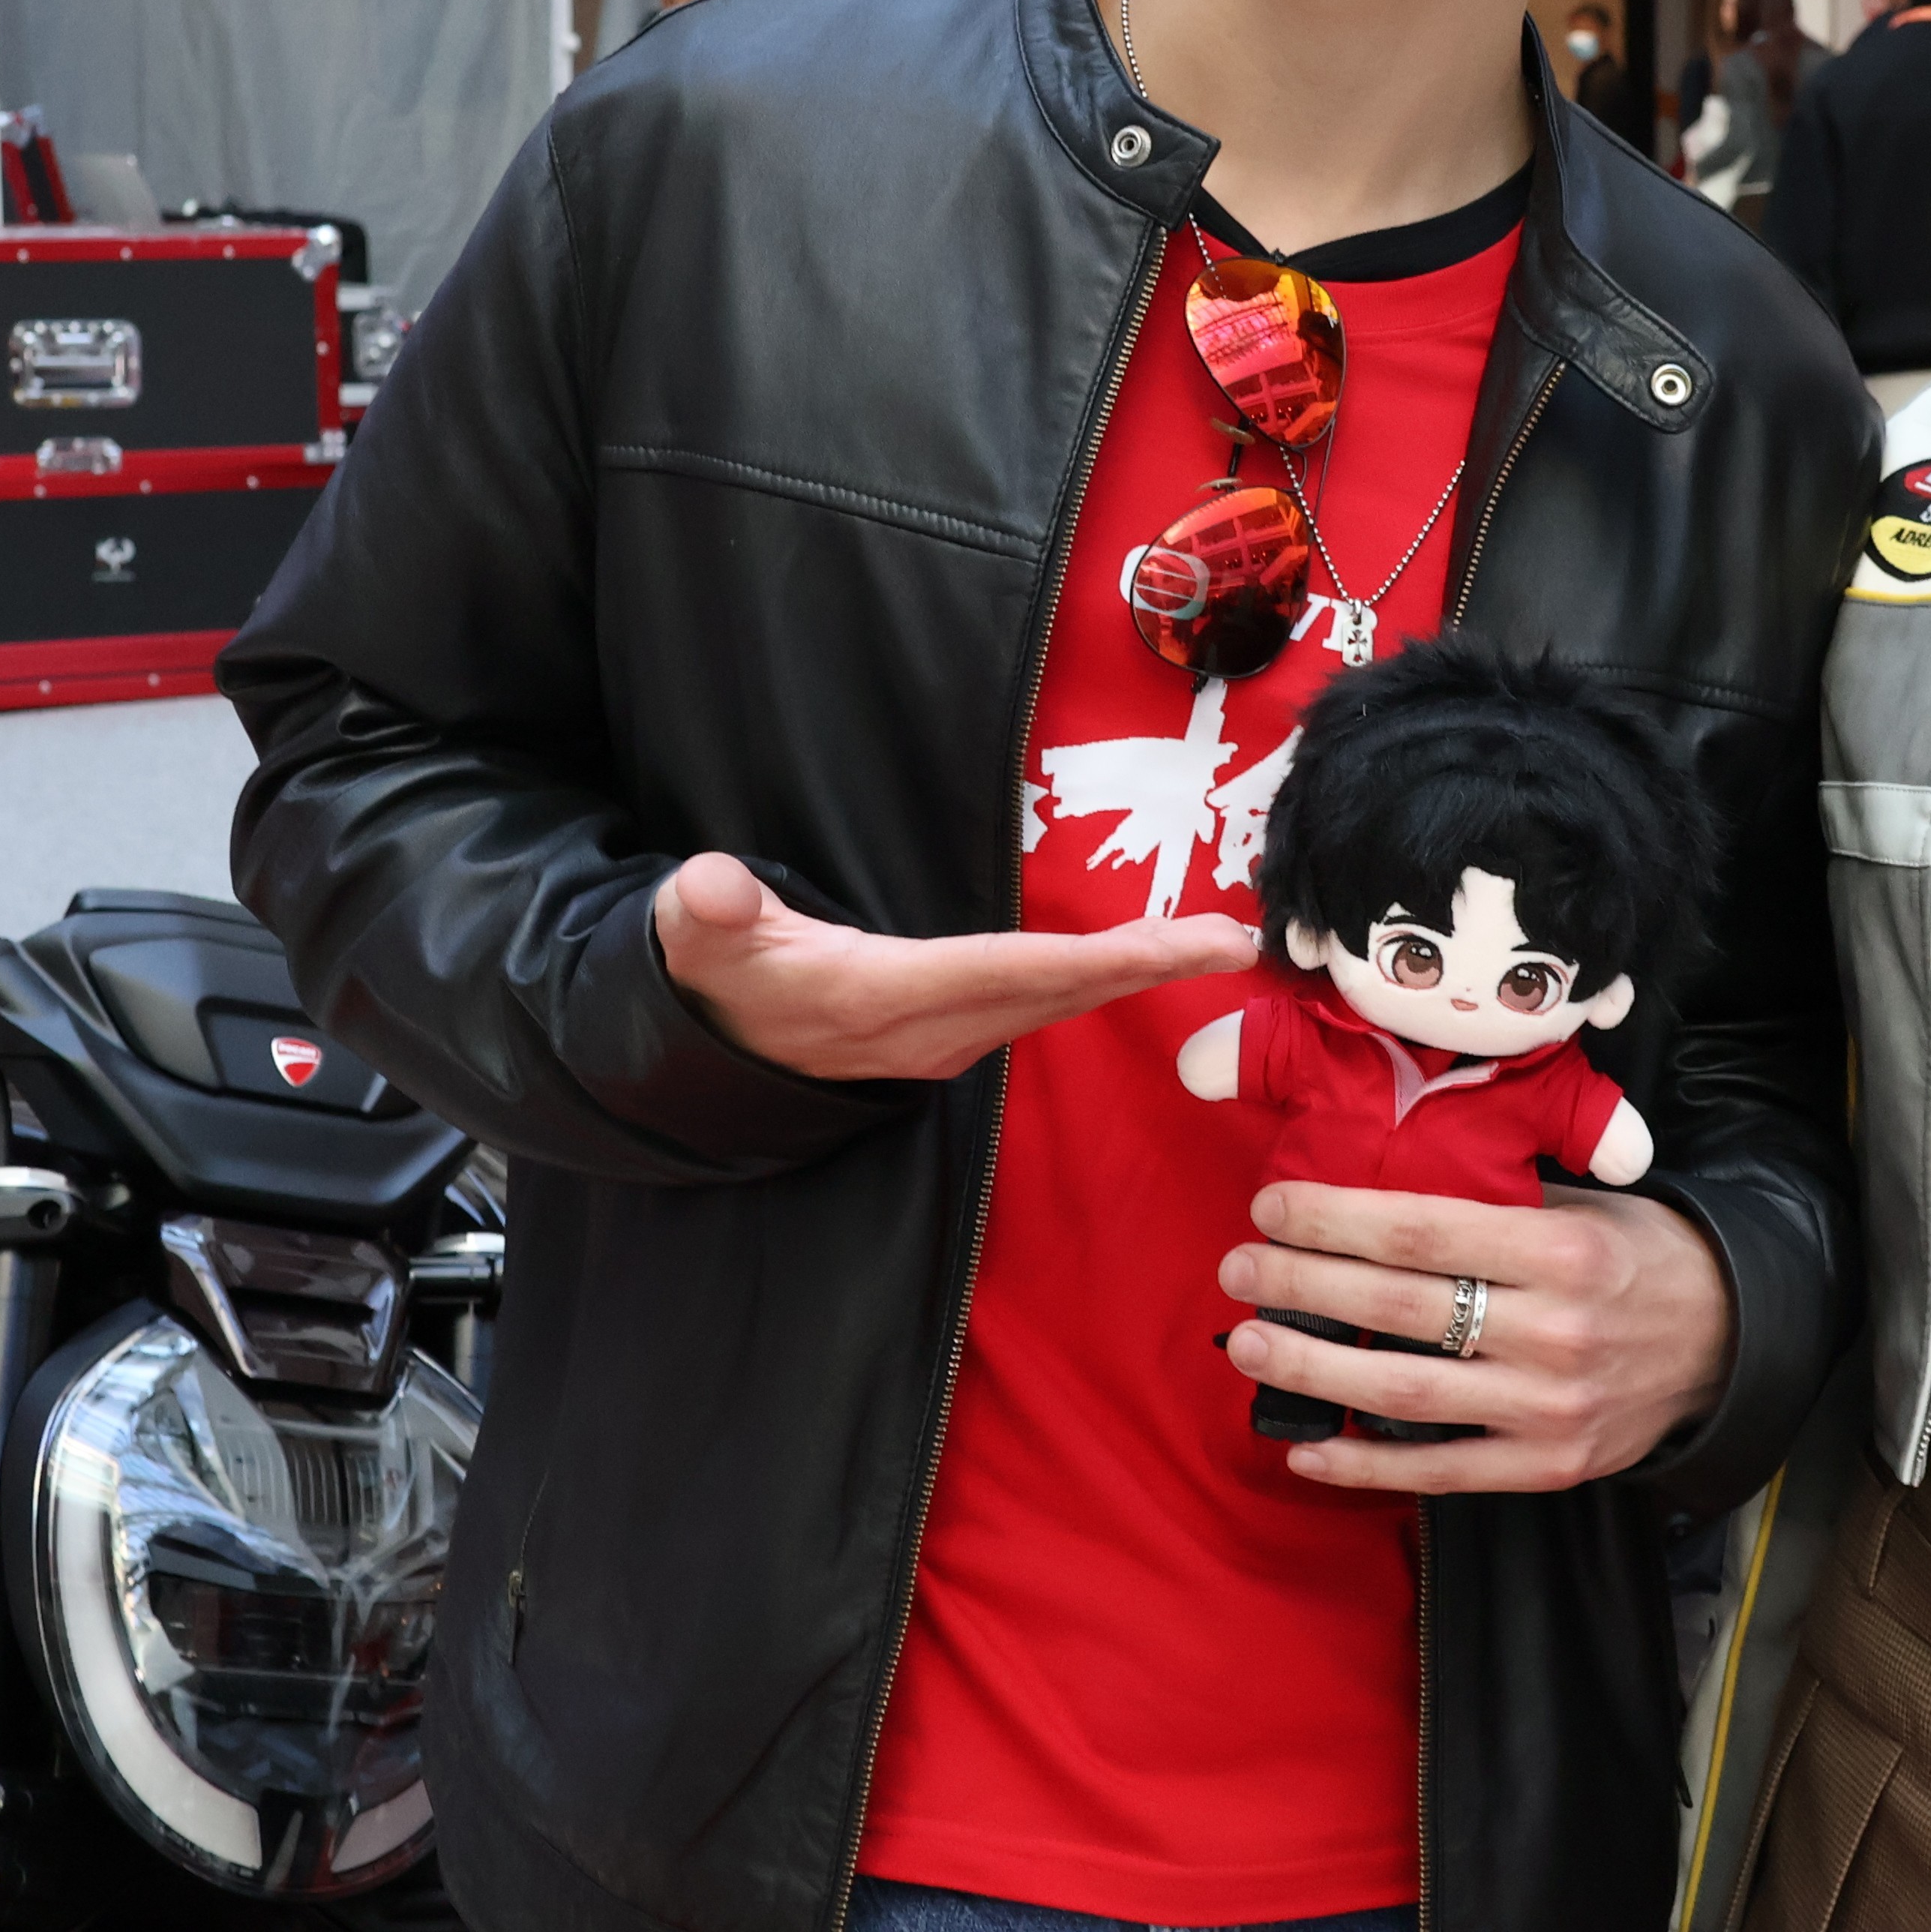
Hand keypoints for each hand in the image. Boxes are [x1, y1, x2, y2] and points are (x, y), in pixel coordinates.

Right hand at [650, 852, 1256, 1081]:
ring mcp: (946, 1036)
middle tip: (1235, 942)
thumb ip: (705, 915)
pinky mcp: (951, 1030)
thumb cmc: (712, 976)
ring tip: (1214, 945)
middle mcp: (929, 1027)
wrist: (707, 1043)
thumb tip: (708, 888)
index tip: (1173, 947)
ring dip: (1135, 974)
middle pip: (1056, 994)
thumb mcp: (695, 943)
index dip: (1090, 962)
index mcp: (879, 997)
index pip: (1004, 974)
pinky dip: (1100, 977)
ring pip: (1058, 1001)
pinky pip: (1044, 1000)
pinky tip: (1145, 957)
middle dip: (1148, 968)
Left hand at [1223, 1177, 1731, 1493]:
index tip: (1272, 1207)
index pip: (1420, 1232)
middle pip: (1399, 1306)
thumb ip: (1493, 1208)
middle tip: (1240, 1267)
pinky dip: (1364, 1465)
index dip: (1334, 1218)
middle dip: (1304, 1283)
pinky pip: (1437, 1470)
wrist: (1726, 1341)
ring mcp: (1548, 1407)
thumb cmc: (1637, 1255)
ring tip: (1251, 1343)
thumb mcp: (1583, 1206)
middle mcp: (1554, 1330)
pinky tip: (1306, 1445)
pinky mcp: (1545, 1466)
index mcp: (1562, 1249)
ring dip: (1314, 1367)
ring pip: (1405, 1392)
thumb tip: (1371, 1199)